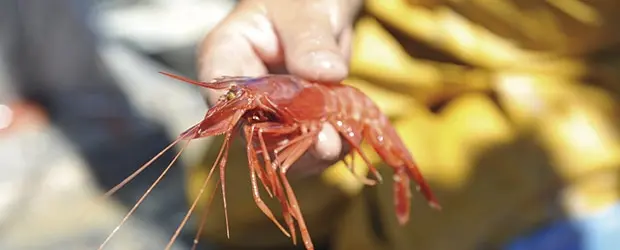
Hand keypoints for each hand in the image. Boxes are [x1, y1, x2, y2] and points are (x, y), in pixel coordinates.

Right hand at [197, 0, 361, 172]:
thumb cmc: (302, 0)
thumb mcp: (305, 10)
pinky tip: (346, 136)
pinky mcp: (296, 120)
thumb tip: (324, 72)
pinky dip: (329, 145)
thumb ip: (309, 38)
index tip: (283, 127)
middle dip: (290, 142)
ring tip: (340, 140)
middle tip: (326, 143)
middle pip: (253, 131)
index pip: (222, 96)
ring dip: (312, 151)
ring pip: (281, 146)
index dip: (244, 120)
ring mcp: (269, 109)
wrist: (321, 8)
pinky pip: (307, 144)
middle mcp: (243, 90)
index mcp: (227, 54)